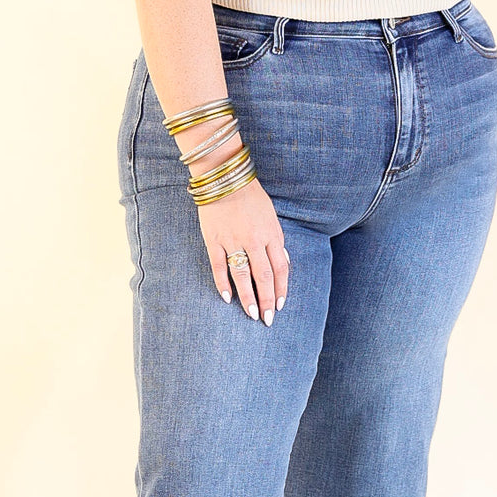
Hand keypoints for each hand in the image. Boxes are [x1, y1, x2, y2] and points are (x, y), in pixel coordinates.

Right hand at [195, 176, 290, 325]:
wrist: (224, 177)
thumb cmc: (250, 197)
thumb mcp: (271, 216)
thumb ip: (277, 241)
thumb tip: (283, 264)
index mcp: (271, 233)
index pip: (280, 268)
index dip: (282, 289)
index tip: (281, 305)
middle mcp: (254, 239)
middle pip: (264, 276)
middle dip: (268, 300)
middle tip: (267, 319)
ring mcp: (233, 240)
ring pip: (243, 275)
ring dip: (248, 298)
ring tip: (252, 314)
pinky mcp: (214, 240)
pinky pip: (219, 266)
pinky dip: (223, 284)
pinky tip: (227, 298)